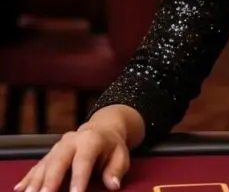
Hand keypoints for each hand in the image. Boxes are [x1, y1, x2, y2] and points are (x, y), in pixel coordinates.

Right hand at [14, 123, 128, 191]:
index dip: (79, 178)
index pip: (83, 160)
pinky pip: (37, 166)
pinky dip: (29, 178)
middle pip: (59, 160)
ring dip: (36, 181)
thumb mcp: (121, 155)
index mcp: (91, 140)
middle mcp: (71, 141)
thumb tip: (113, 184)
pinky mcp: (50, 153)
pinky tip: (21, 189)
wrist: (101, 129)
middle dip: (51, 179)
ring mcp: (58, 146)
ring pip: (45, 164)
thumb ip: (116, 169)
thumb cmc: (112, 146)